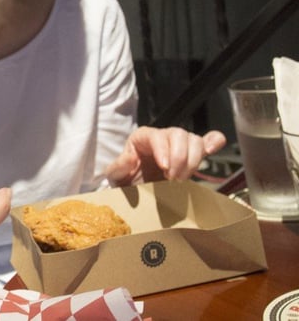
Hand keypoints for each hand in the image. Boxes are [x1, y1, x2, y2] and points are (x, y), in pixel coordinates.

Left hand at [105, 126, 226, 185]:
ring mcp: (180, 145)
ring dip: (193, 160)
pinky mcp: (193, 154)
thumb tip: (129, 158)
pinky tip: (213, 149)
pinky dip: (213, 142)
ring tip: (181, 178)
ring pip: (194, 140)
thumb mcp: (115, 176)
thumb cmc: (126, 180)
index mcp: (142, 137)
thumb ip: (118, 167)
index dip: (164, 150)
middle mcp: (163, 137)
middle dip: (179, 158)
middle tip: (173, 179)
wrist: (137, 193)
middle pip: (179, 134)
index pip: (157, 136)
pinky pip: (208, 141)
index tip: (165, 168)